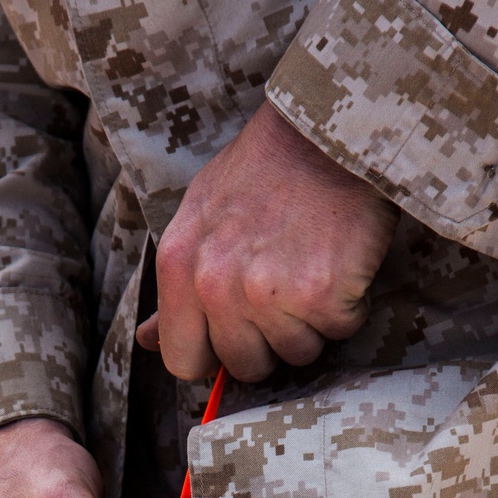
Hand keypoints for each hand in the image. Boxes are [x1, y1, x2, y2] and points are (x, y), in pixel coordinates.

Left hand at [136, 100, 395, 381]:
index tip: (236, 337)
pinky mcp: (320, 294)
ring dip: (312, 323)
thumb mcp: (200, 217)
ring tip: (312, 267)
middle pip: (245, 366)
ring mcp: (268, 293)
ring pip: (296, 354)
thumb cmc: (262, 173)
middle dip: (270, 341)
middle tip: (286, 291)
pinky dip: (348, 305)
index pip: (184, 360)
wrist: (327, 131)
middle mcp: (215, 285)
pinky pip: (339, 331)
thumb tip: (149, 341)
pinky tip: (340, 262)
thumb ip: (176, 287)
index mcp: (178, 267)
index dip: (214, 356)